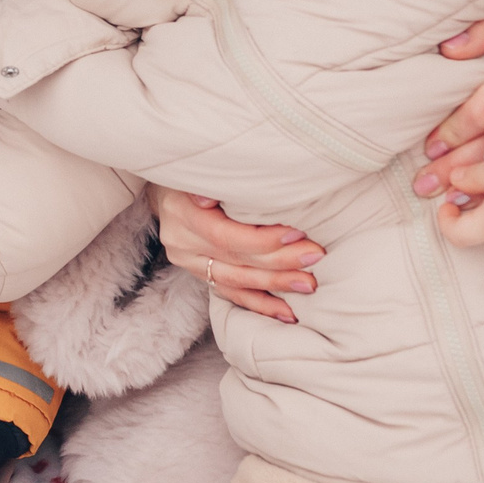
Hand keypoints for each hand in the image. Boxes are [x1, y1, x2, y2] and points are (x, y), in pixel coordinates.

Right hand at [148, 183, 326, 324]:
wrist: (169, 191)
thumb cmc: (195, 173)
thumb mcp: (200, 170)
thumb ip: (210, 182)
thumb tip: (210, 199)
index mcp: (182, 214)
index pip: (225, 236)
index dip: (262, 239)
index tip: (298, 234)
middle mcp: (182, 244)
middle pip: (235, 260)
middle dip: (279, 262)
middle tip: (314, 257)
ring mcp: (190, 264)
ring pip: (236, 281)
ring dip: (275, 284)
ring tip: (308, 284)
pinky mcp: (201, 276)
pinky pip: (232, 295)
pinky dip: (261, 304)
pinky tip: (286, 312)